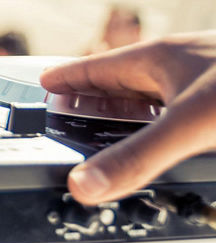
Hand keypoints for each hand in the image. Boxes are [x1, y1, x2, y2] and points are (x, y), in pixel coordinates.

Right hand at [40, 32, 215, 203]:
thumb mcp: (189, 124)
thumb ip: (137, 156)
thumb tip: (83, 183)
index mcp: (160, 59)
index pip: (97, 67)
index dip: (67, 77)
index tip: (43, 83)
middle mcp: (181, 66)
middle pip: (123, 82)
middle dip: (94, 99)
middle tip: (67, 113)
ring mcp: (205, 81)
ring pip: (156, 98)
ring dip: (130, 114)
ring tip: (109, 130)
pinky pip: (183, 111)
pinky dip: (166, 126)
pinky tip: (172, 138)